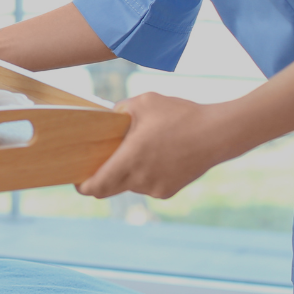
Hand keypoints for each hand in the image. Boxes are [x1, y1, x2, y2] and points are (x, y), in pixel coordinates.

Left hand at [75, 92, 234, 199]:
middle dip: (98, 179)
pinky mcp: (169, 191)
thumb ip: (116, 112)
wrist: (218, 133)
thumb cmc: (179, 115)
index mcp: (130, 160)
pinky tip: (153, 156)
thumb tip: (104, 120)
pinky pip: (145, 185)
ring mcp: (155, 188)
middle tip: (95, 163)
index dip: (82, 185)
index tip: (75, 178)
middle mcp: (141, 180)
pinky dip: (142, 175)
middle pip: (107, 189)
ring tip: (135, 150)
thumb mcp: (142, 103)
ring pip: (127, 186)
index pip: (96, 186)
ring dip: (124, 174)